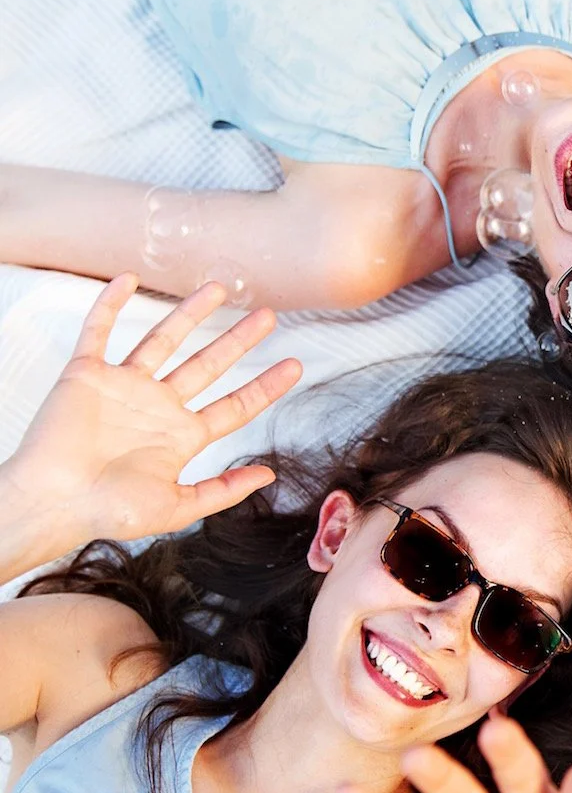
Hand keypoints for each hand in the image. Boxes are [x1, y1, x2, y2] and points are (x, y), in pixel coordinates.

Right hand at [1, 274, 301, 549]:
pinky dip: (109, 305)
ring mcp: (124, 387)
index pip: (235, 405)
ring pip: (162, 340)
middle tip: (268, 316)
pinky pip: (98, 332)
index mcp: (182, 436)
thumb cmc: (108, 513)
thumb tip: (268, 474)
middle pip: (208, 365)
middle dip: (238, 341)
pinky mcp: (86, 375)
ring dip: (189, 314)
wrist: (54, 504)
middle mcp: (158, 406)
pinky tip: (127, 279)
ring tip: (216, 289)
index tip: (295, 365)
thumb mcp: (179, 507)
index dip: (266, 386)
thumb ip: (224, 490)